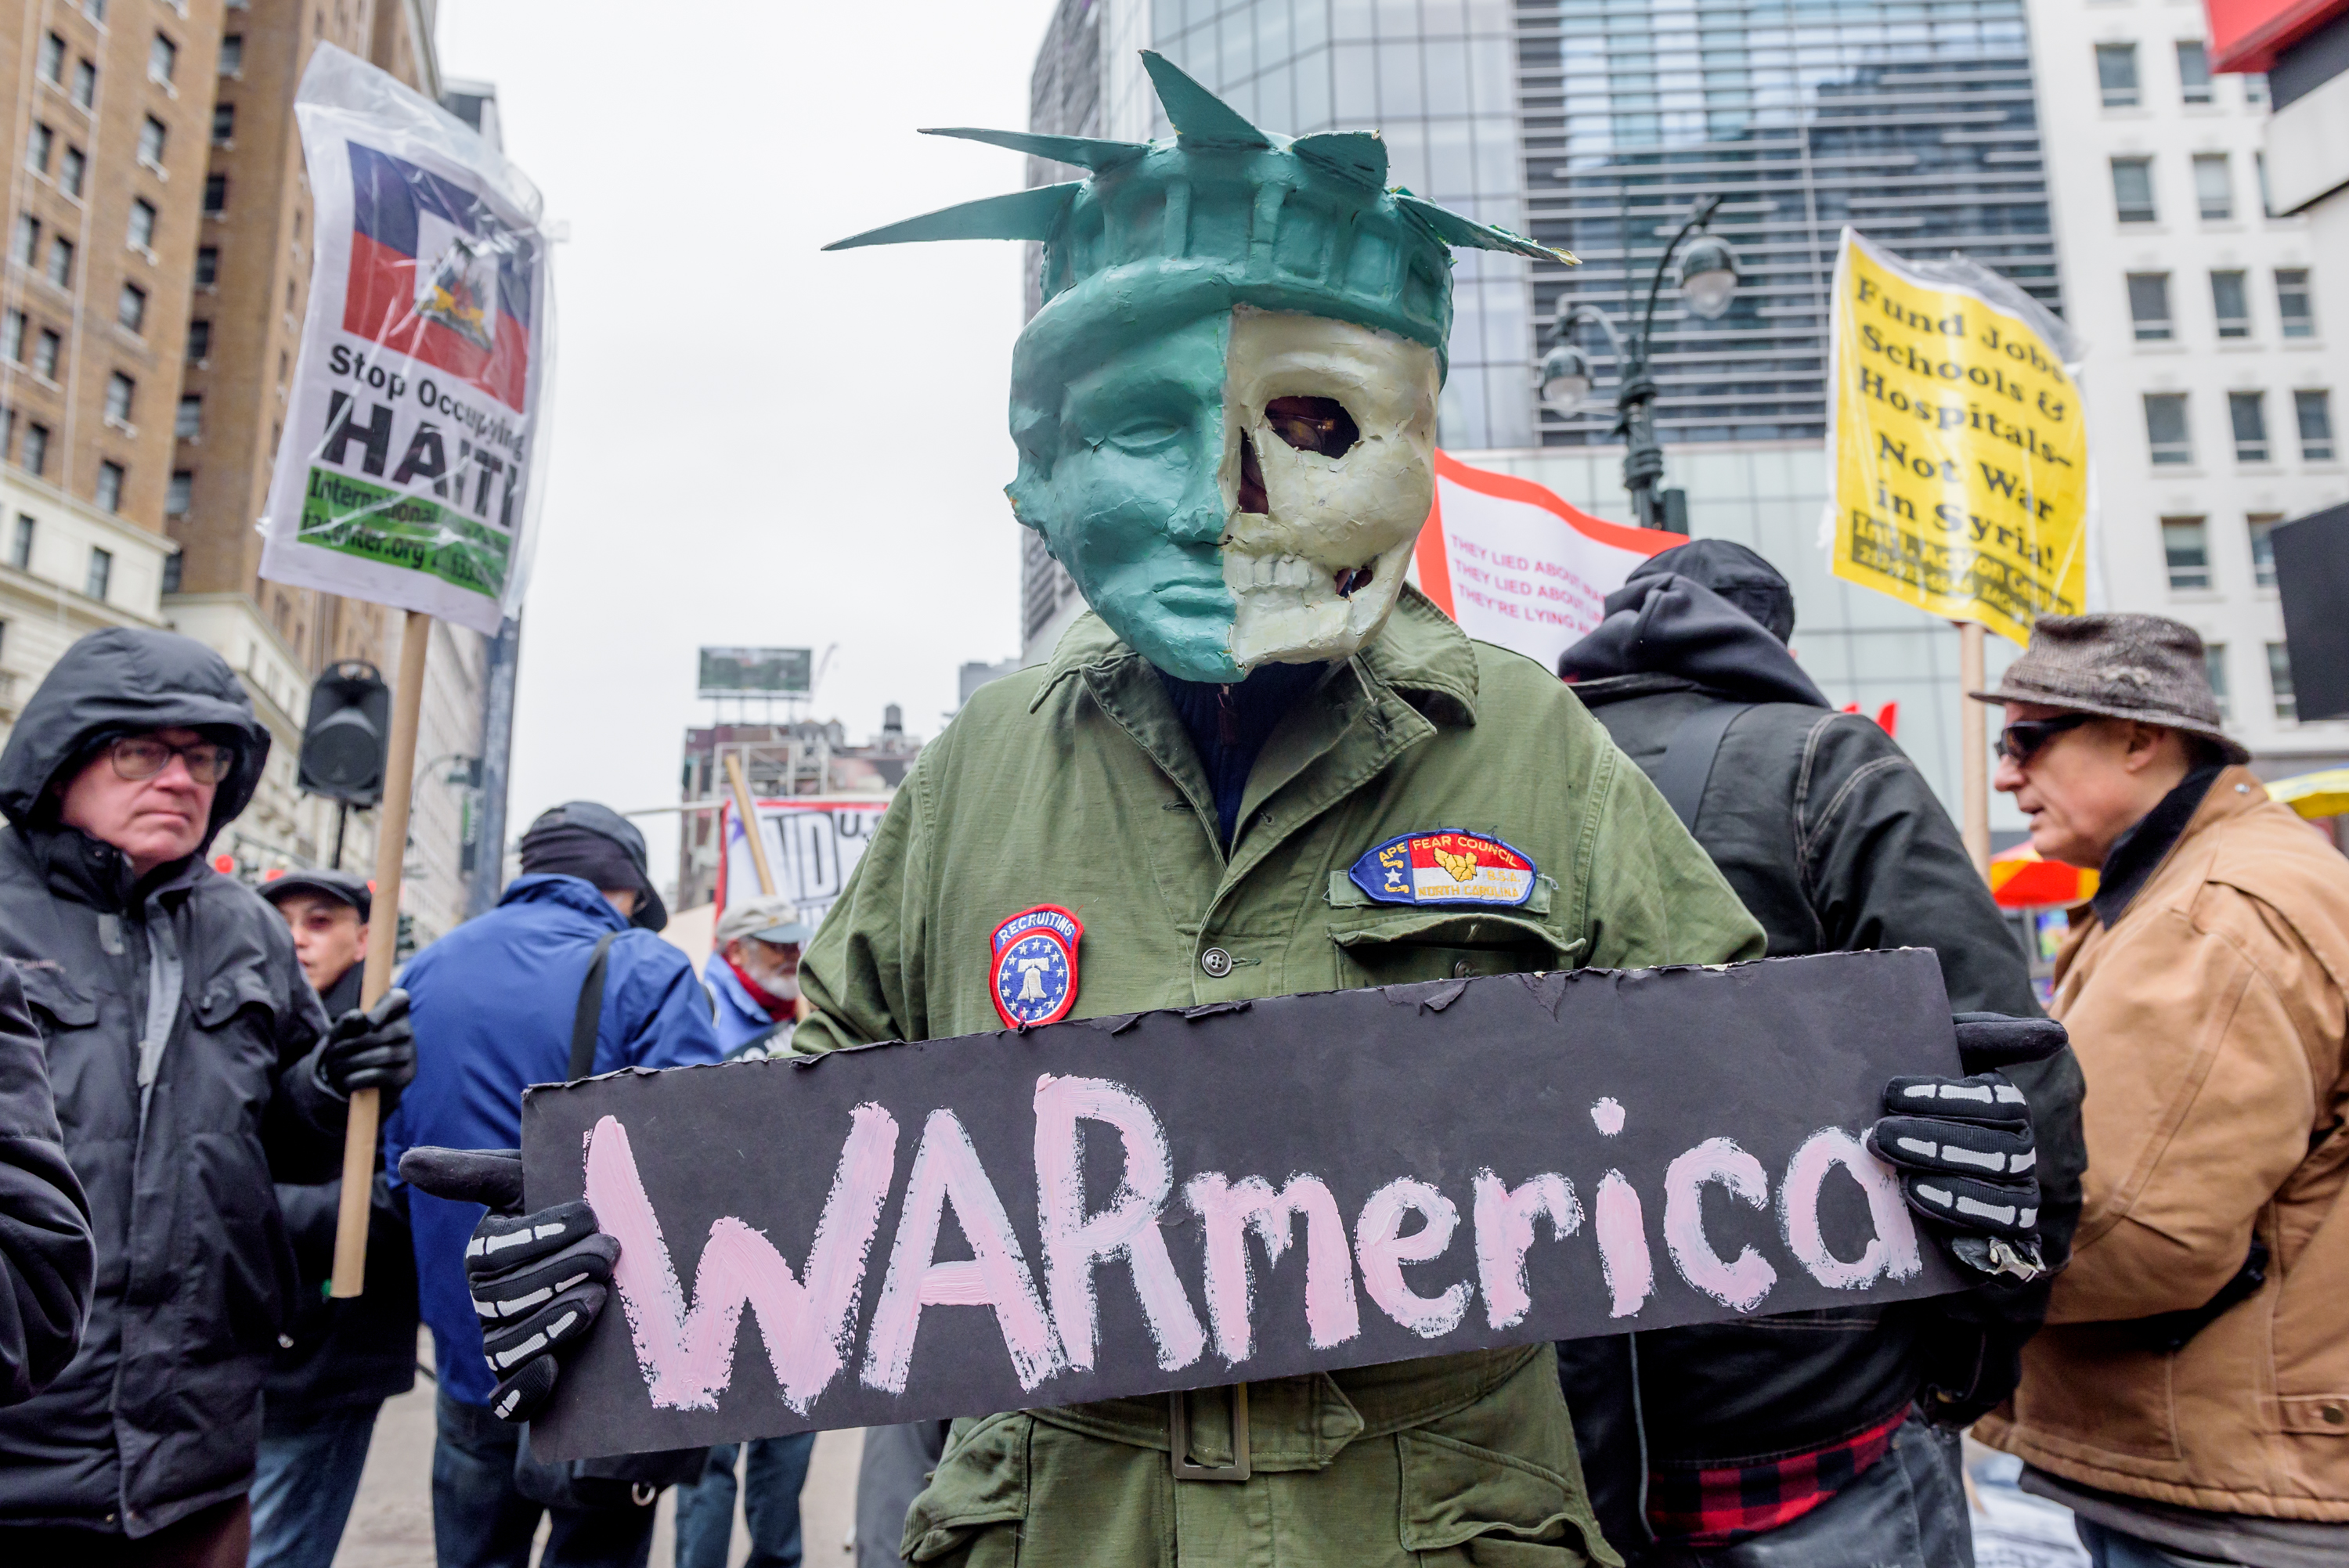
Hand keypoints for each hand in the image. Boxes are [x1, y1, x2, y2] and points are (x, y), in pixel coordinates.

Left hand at [314, 988, 416, 1110]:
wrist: (358, 1082)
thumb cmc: (349, 1050)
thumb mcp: (341, 1035)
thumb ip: (345, 1023)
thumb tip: (358, 1017)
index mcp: (392, 1013)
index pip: (398, 998)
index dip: (385, 1008)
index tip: (369, 1022)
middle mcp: (407, 1031)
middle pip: (384, 1032)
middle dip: (354, 1044)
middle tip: (334, 1053)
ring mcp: (410, 1053)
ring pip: (384, 1055)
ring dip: (354, 1063)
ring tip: (337, 1068)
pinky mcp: (407, 1074)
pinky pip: (382, 1074)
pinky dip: (359, 1078)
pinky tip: (347, 1080)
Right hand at [399, 1146, 616, 1423]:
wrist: (623, 1250)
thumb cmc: (576, 1212)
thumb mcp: (530, 1183)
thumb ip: (474, 1173)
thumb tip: (407, 1162)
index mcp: (484, 1255)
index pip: (492, 1251)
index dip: (537, 1235)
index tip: (587, 1216)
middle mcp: (486, 1302)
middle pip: (501, 1299)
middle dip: (557, 1274)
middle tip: (607, 1253)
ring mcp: (503, 1342)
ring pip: (503, 1348)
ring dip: (547, 1326)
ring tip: (595, 1300)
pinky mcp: (526, 1379)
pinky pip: (508, 1401)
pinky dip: (524, 1390)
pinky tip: (552, 1369)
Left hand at [1866, 1013, 2068, 1279]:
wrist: (1878, 1154)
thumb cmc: (1909, 1098)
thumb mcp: (1940, 1057)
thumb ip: (1990, 1036)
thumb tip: (2056, 1035)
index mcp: (2007, 1109)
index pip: (1997, 1102)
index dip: (1947, 1098)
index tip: (1893, 1093)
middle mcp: (2018, 1153)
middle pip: (1998, 1151)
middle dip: (1936, 1144)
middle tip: (1880, 1137)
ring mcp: (2014, 1198)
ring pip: (2005, 1200)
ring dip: (1953, 1191)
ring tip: (1906, 1184)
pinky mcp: (2000, 1241)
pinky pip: (2000, 1242)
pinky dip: (1967, 1231)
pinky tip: (1931, 1218)